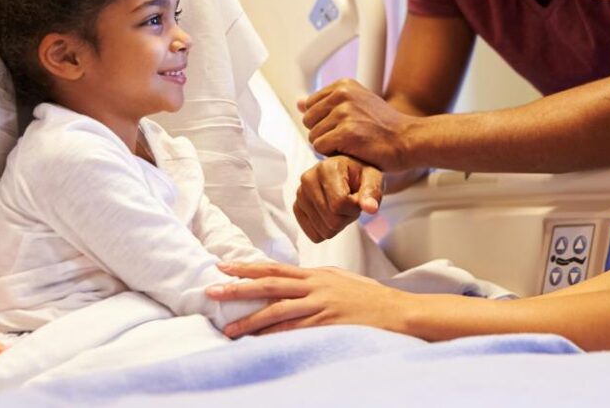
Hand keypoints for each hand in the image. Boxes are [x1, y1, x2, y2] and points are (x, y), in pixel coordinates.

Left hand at [207, 262, 407, 336]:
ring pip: (277, 310)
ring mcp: (321, 305)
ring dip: (250, 319)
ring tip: (227, 329)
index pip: (275, 268)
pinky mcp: (327, 324)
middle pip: (269, 284)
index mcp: (316, 274)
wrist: (397, 311)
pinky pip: (294, 331)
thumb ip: (316, 280)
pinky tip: (258, 341)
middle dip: (238, 288)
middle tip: (212, 291)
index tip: (223, 267)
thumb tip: (292, 282)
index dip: (247, 267)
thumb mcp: (340, 280)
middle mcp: (315, 286)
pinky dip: (274, 336)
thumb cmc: (370, 298)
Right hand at [294, 155, 381, 242]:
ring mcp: (300, 195)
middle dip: (347, 217)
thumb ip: (372, 192)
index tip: (358, 198)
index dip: (354, 208)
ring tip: (341, 206)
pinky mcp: (297, 208)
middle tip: (350, 204)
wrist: (348, 173)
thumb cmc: (360, 174)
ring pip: (324, 230)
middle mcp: (308, 179)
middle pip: (332, 220)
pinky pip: (314, 234)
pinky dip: (327, 230)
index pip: (339, 204)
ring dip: (338, 223)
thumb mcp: (373, 178)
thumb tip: (370, 208)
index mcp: (326, 168)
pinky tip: (331, 213)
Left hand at [298, 79, 415, 171]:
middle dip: (324, 133)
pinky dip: (333, 154)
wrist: (408, 140)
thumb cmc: (384, 127)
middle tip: (348, 137)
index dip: (324, 121)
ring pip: (313, 136)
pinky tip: (352, 150)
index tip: (344, 125)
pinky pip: (320, 148)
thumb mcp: (356, 105)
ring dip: (329, 146)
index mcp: (343, 85)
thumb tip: (299, 102)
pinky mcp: (346, 132)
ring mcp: (344, 112)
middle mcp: (342, 94)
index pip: (310, 106)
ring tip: (352, 144)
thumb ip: (326, 103)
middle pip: (308, 121)